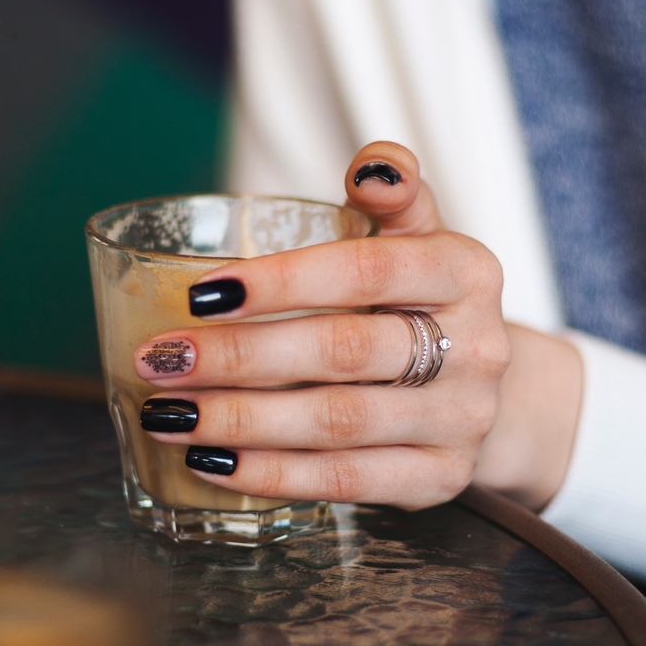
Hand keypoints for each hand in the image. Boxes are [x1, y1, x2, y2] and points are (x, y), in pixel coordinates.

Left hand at [134, 142, 581, 509]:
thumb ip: (391, 197)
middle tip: (161, 359)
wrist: (484, 390)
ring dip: (241, 421)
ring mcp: (461, 419)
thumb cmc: (421, 303)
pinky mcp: (440, 480)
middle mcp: (476, 348)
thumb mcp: (417, 240)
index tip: (201, 293)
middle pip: (344, 351)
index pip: (367, 271)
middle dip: (241, 358)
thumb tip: (373, 163)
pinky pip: (345, 481)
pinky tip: (211, 462)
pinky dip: (270, 474)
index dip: (282, 282)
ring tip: (168, 414)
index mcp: (467, 272)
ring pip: (337, 424)